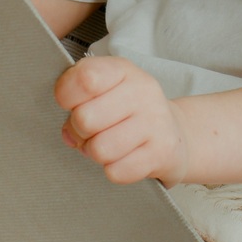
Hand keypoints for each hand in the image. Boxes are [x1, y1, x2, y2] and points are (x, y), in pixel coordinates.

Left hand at [54, 56, 191, 185]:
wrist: (175, 132)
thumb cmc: (128, 110)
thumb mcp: (105, 89)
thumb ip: (78, 99)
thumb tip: (68, 134)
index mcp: (123, 70)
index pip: (84, 78)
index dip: (66, 96)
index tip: (70, 103)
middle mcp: (143, 91)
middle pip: (85, 118)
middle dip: (78, 131)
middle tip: (89, 131)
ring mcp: (155, 121)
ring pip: (100, 149)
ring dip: (96, 153)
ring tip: (107, 145)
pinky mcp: (162, 153)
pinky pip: (117, 172)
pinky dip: (114, 170)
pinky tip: (124, 158)